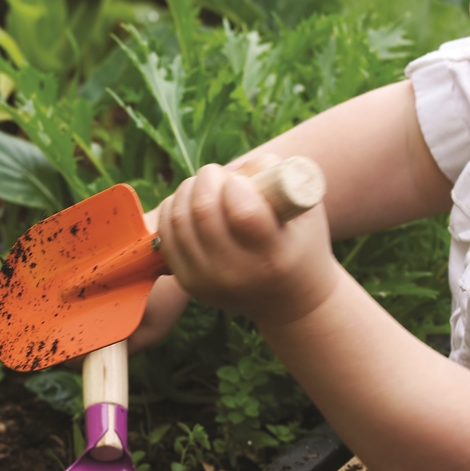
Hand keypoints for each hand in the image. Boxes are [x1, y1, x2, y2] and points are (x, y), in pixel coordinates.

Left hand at [155, 160, 342, 326]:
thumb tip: (237, 170)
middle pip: (203, 212)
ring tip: (204, 187)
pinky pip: (166, 235)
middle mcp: (237, 273)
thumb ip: (276, 177)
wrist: (288, 300)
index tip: (240, 181)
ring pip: (179, 220)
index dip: (236, 185)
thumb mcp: (304, 209)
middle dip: (207, 179)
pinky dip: (172, 209)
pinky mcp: (187, 281)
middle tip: (217, 175)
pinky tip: (188, 203)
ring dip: (187, 190)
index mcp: (273, 256)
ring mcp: (207, 281)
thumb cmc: (299, 243)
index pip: (243, 213)